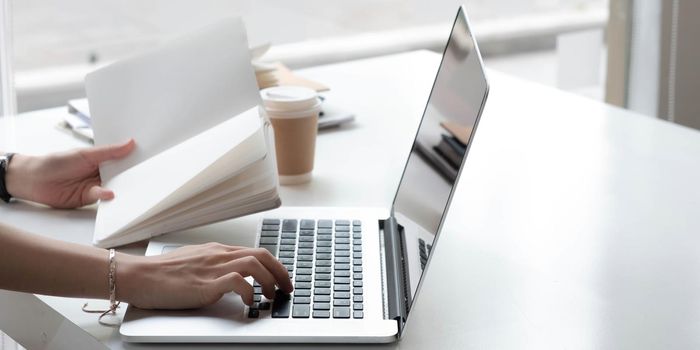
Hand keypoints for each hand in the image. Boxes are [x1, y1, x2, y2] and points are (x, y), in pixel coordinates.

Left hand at [6, 140, 134, 208]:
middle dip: (131, 174)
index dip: (134, 158)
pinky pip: (102, 198)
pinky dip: (106, 196)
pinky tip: (110, 193)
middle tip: (146, 173)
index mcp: (101, 159)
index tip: (148, 157)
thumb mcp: (84, 154)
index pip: (122, 158)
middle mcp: (100, 172)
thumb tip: (130, 143)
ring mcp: (96, 186)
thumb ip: (108, 152)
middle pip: (121, 174)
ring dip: (121, 187)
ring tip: (132, 186)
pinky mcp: (90, 199)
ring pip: (114, 187)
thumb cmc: (55, 162)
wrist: (34, 180)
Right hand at [117, 243, 293, 309]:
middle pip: (262, 256)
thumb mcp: (194, 262)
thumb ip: (214, 266)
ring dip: (269, 281)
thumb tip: (230, 276)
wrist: (139, 275)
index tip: (282, 278)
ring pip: (255, 264)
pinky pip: (237, 281)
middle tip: (287, 289)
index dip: (274, 265)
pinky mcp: (205, 284)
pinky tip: (249, 302)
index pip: (256, 251)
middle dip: (280, 272)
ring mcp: (213, 268)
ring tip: (271, 296)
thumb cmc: (161, 272)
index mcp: (218, 250)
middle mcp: (219, 255)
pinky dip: (249, 291)